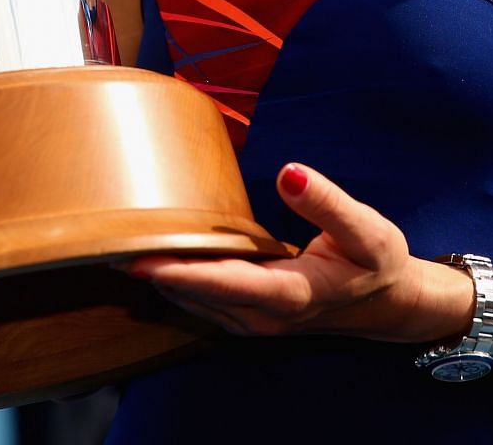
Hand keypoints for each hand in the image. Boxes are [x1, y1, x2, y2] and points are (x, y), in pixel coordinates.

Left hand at [123, 164, 472, 344]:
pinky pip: (200, 301)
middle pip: (194, 296)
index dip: (179, 271)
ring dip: (156, 278)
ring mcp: (252, 321)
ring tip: (112, 247)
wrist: (389, 304)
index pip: (224, 283)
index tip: (138, 257)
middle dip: (151, 272)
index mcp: (290, 295)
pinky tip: (152, 258)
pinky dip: (174, 282)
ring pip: (192, 302)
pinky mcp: (247, 314)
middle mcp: (263, 316)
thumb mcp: (364, 229)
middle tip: (102, 241)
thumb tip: (291, 172)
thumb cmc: (376, 262)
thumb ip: (326, 201)